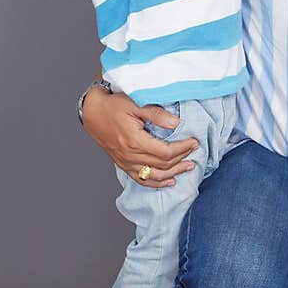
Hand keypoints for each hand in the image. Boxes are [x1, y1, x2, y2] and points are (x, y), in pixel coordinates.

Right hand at [81, 87, 199, 188]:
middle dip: (182, 159)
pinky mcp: (123, 165)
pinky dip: (157, 183)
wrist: (92, 112)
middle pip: (163, 165)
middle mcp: (131, 156)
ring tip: (188, 168)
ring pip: (155, 176)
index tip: (194, 142)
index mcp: (135, 141)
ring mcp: (126, 162)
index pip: (166, 152)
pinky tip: (169, 182)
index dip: (183, 149)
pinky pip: (142, 179)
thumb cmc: (113, 106)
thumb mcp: (136, 104)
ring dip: (174, 173)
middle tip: (194, 151)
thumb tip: (176, 123)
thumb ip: (157, 114)